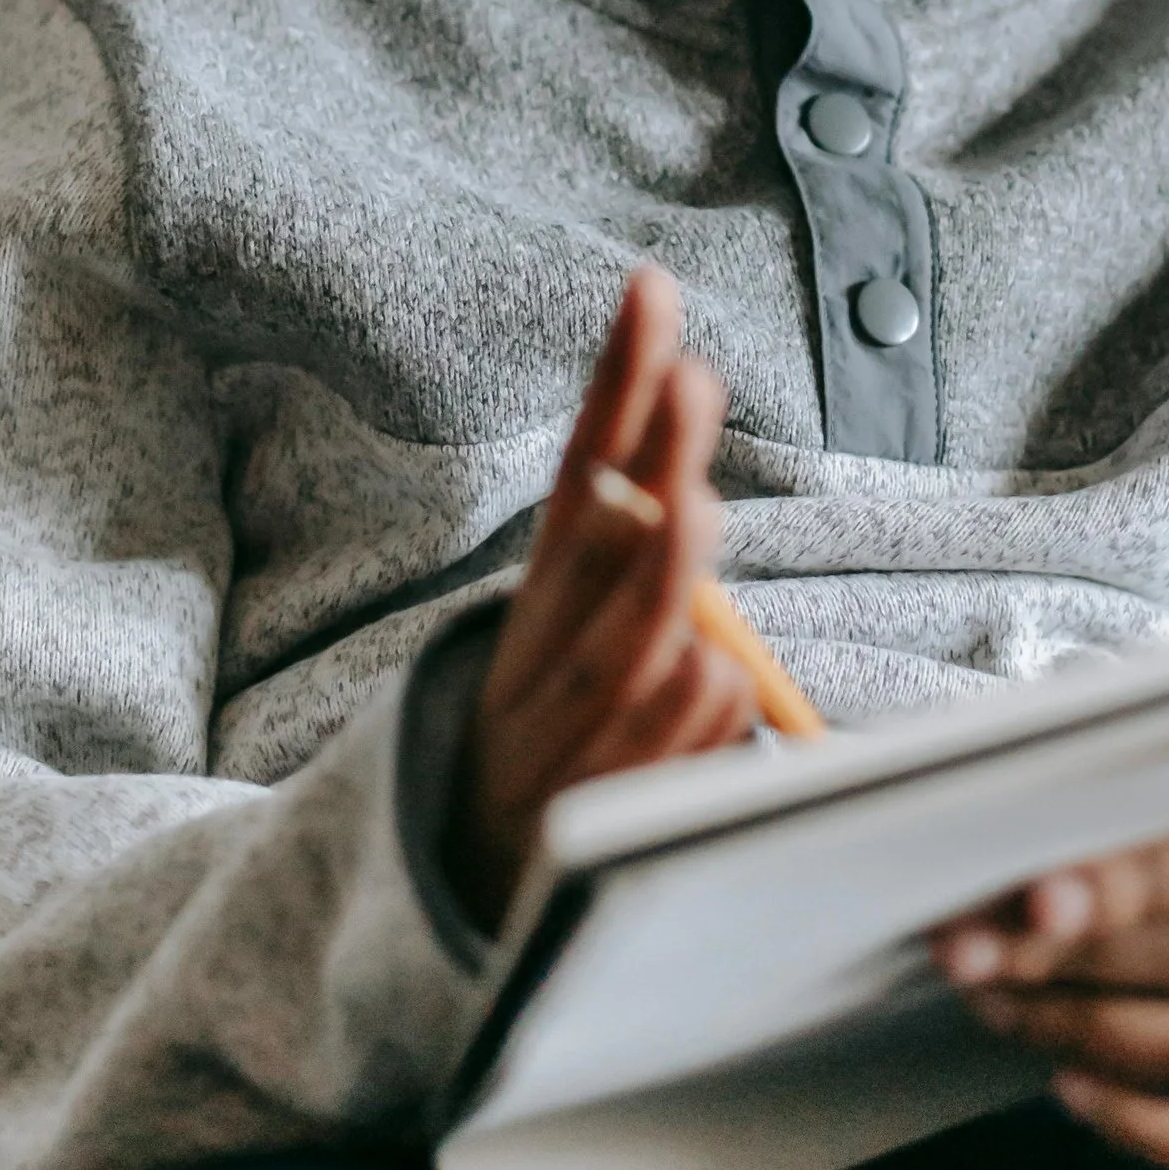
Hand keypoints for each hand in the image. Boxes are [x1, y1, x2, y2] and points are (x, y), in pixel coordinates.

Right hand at [446, 268, 756, 932]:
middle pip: (606, 543)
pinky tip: (699, 686)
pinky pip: (672, 731)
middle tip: (691, 385)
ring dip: (667, 573)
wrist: (469, 879)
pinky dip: (699, 701)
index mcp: (547, 591)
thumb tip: (677, 489)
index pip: (583, 468)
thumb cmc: (566, 724)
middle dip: (652, 462)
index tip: (653, 290)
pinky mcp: (595, 799)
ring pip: (635, 637)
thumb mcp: (590, 627)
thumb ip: (634, 554)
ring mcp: (567, 727)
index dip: (618, 381)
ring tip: (697, 512)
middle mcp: (545, 648)